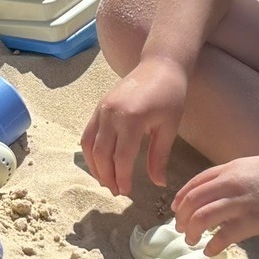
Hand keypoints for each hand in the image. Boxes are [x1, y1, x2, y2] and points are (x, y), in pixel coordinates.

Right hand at [80, 58, 187, 197]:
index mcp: (132, 119)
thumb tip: (158, 183)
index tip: (127, 192)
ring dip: (95, 166)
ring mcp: (101, 109)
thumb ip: (159, 156)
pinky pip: (88, 134)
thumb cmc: (170, 95)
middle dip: (107, 176)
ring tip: (106, 181)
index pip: (121, 158)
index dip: (122, 178)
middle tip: (116, 191)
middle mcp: (111, 114)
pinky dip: (91, 152)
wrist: (159, 65)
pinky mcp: (98, 107)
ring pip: (89, 145)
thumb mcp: (169, 127)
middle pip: (101, 154)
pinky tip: (100, 163)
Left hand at [171, 149, 258, 256]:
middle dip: (182, 217)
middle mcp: (230, 183)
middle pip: (192, 201)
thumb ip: (236, 178)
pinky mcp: (254, 220)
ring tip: (192, 241)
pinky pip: (224, 235)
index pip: (195, 183)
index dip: (181, 198)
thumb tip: (223, 193)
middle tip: (181, 229)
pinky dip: (213, 245)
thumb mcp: (255, 167)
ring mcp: (241, 201)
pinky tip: (211, 250)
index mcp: (230, 169)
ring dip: (192, 232)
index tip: (176, 209)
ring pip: (202, 217)